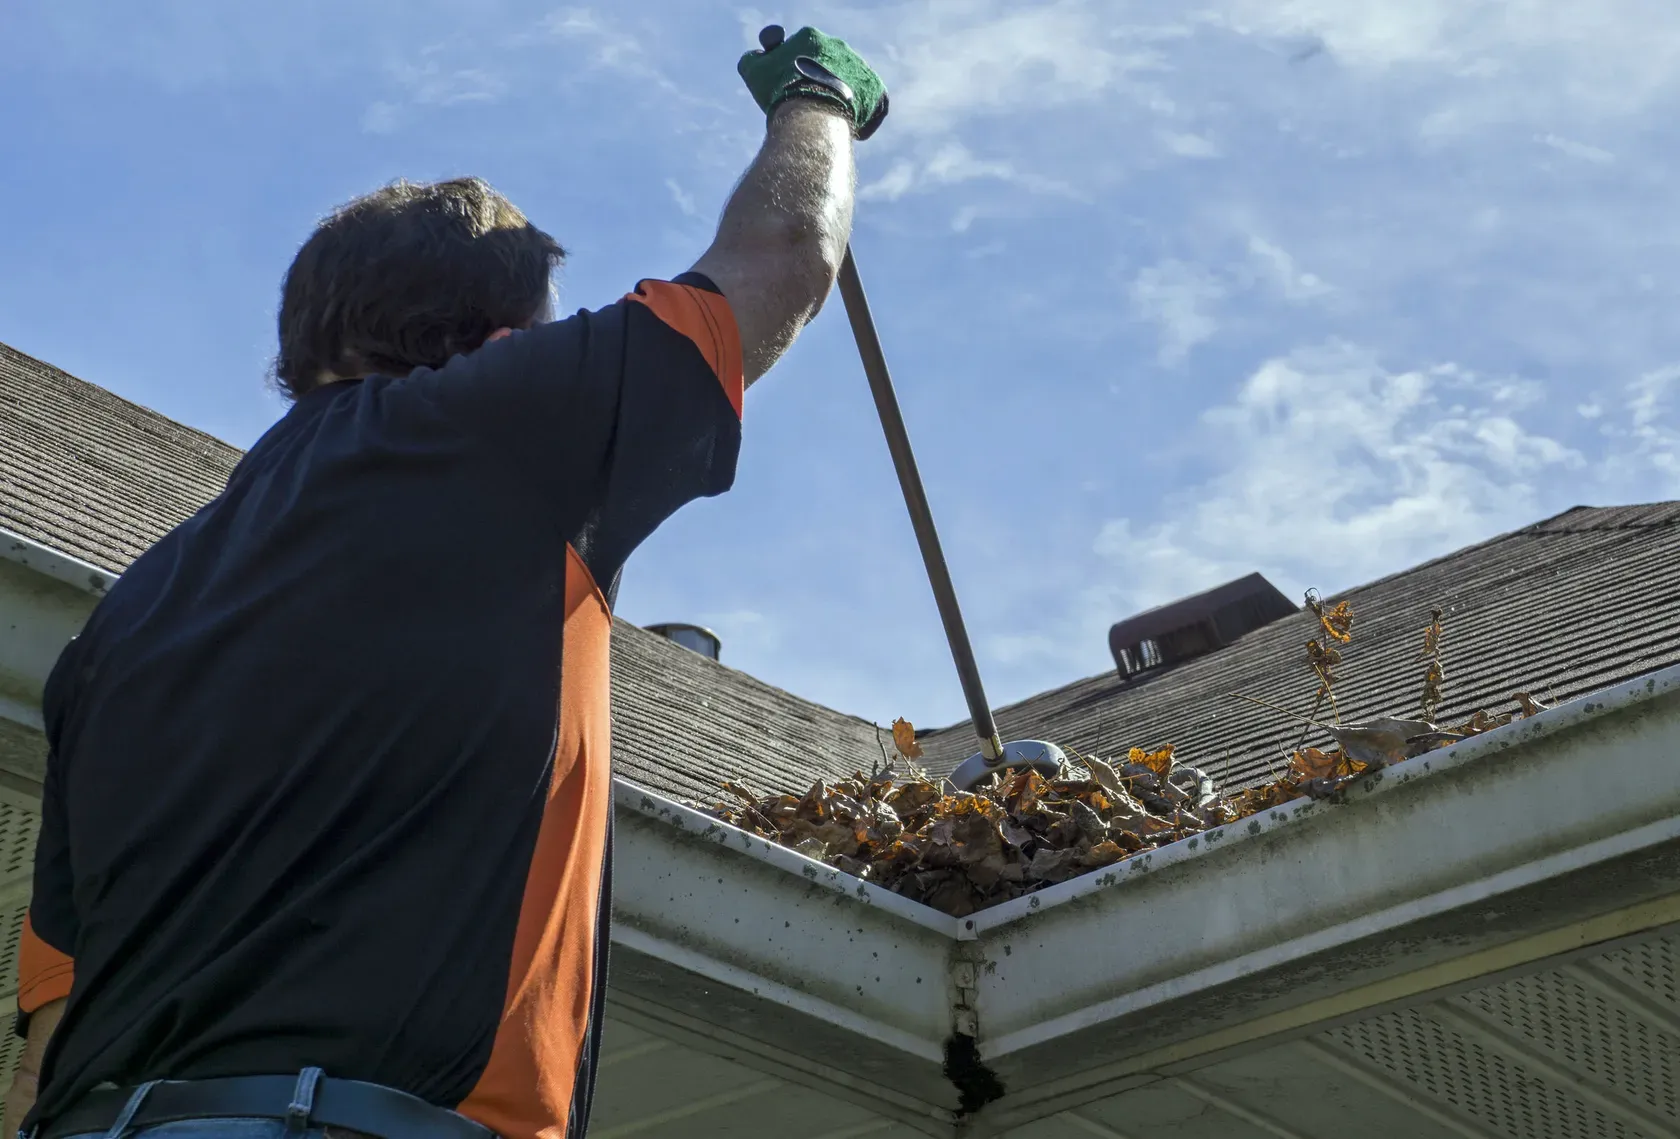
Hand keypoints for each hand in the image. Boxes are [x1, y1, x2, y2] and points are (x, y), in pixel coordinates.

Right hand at [737, 25, 888, 139]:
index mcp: (811, 37)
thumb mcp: (754, 71)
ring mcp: (860, 68)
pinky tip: (849, 131)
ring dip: (841, 100)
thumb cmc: (781, 91)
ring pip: (849, 86)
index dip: (794, 71)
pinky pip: (871, 106)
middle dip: (819, 84)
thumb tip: (757, 55)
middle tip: (810, 106)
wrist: (812, 112)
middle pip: (828, 67)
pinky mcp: (877, 92)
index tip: (789, 88)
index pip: (802, 52)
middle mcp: (839, 47)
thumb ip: (753, 59)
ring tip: (829, 121)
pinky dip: (863, 119)